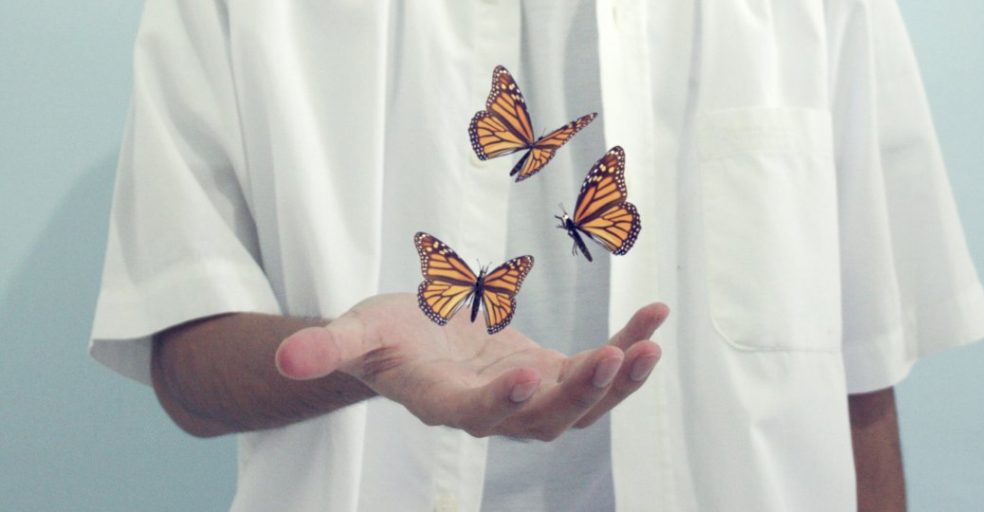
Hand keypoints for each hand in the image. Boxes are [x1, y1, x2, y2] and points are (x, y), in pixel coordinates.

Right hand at [275, 293, 666, 440]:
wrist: (417, 341)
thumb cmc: (385, 338)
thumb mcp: (357, 332)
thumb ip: (328, 348)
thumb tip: (284, 358)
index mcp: (444, 403)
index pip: (475, 414)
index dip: (501, 401)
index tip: (526, 375)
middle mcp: (493, 410)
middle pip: (542, 418)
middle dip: (579, 394)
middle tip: (609, 357)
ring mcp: (528, 396)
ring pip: (580, 406)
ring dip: (616, 382)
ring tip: (648, 347)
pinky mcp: (551, 374)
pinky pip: (596, 369)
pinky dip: (626, 348)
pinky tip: (653, 317)